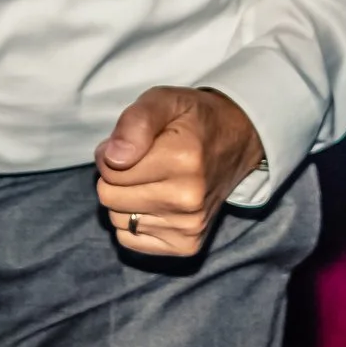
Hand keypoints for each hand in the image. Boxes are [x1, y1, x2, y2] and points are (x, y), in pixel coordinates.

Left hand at [94, 86, 263, 256]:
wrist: (236, 142)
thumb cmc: (192, 120)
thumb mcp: (163, 101)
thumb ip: (135, 122)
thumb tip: (112, 158)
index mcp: (181, 159)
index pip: (109, 169)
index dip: (111, 153)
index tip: (132, 145)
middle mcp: (187, 198)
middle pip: (109, 197)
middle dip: (115, 178)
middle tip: (140, 163)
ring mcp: (190, 226)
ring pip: (117, 220)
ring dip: (125, 200)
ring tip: (150, 181)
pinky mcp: (187, 245)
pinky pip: (130, 240)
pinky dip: (134, 222)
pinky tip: (155, 203)